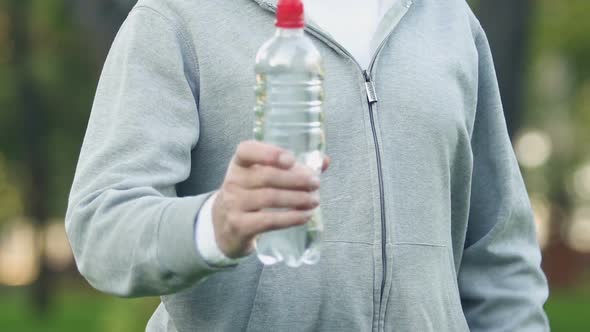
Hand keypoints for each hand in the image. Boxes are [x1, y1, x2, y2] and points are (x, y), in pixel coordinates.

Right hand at [212, 140, 329, 258]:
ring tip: (314, 201)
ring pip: (270, 198)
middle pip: (267, 176)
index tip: (291, 159)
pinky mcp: (240, 226)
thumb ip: (292, 168)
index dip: (269, 153)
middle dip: (296, 179)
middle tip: (315, 184)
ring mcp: (234, 204)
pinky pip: (269, 221)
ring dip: (297, 199)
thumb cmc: (250, 196)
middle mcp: (233, 181)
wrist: (224, 227)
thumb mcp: (261, 178)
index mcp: (239, 164)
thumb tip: (324, 161)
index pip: (247, 151)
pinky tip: (305, 216)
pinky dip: (291, 218)